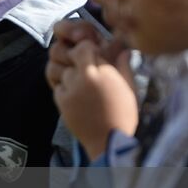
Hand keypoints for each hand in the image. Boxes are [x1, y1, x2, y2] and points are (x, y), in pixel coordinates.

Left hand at [47, 35, 138, 159]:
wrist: (108, 141)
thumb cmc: (123, 115)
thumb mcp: (129, 88)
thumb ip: (123, 66)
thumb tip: (123, 50)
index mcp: (101, 73)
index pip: (84, 46)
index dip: (87, 48)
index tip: (92, 54)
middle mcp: (83, 78)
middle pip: (70, 56)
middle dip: (76, 58)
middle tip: (84, 67)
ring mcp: (70, 90)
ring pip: (61, 70)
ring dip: (69, 73)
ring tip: (80, 83)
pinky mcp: (61, 101)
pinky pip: (57, 86)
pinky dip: (64, 88)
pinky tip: (76, 96)